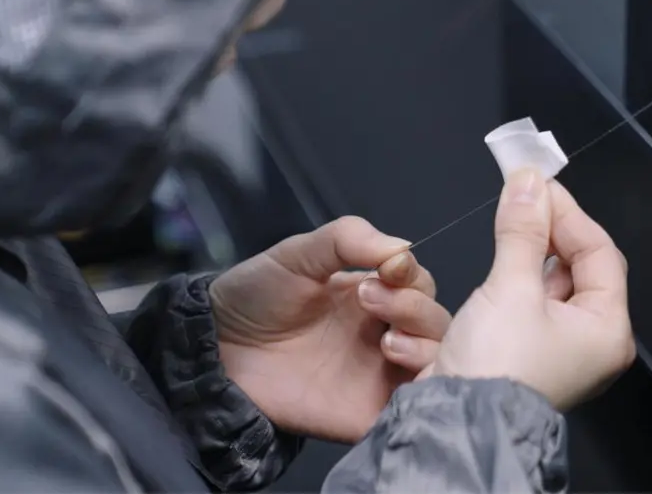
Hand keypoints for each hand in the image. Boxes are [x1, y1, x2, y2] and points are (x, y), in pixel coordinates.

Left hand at [209, 217, 451, 441]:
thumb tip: (404, 246)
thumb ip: (348, 239)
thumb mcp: (299, 253)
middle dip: (414, 308)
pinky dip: (422, 393)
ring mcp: (379, 374)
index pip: (420, 283)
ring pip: (434, 363)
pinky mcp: (369, 412)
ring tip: (387, 344)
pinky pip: (414, 409)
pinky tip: (402, 378)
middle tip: (371, 302)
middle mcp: (384, 332)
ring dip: (424, 347)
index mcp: (374, 292)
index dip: (412, 275)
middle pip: (435, 322)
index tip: (389, 270)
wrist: (216, 352)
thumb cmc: (256, 296)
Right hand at [427, 168, 634, 410]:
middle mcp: (590, 343)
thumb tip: (529, 183)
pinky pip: (527, 304)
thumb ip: (522, 232)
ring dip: (527, 253)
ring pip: (549, 284)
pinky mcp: (525, 354)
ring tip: (507, 225)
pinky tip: (496, 265)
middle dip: (548, 231)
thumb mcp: (510, 289)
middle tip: (520, 199)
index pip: (600, 253)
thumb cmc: (495, 369)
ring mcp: (558, 351)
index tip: (537, 186)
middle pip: (578, 267)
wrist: (453, 427)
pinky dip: (512, 280)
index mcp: (607, 330)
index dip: (569, 213)